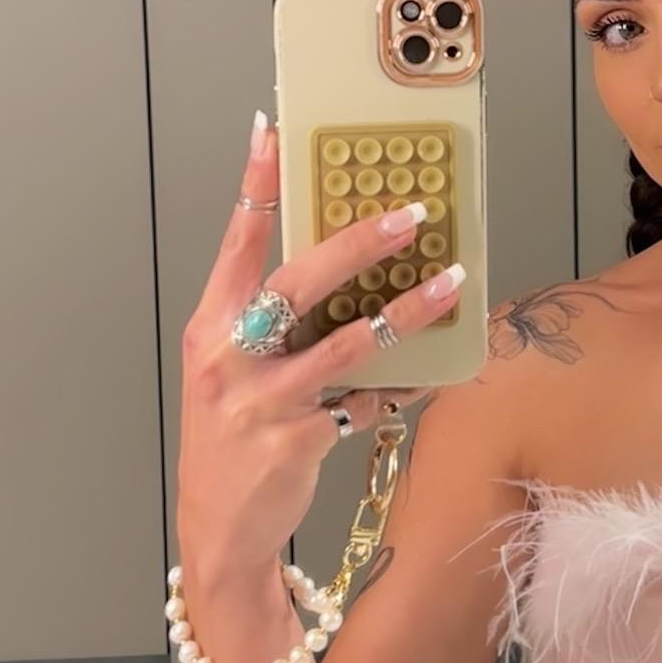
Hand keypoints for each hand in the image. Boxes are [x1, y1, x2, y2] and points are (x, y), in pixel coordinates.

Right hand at [174, 112, 463, 579]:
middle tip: (408, 214)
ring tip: (450, 283)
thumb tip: (342, 268)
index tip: (271, 131)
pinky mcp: (299, 441)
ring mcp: (264, 402)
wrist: (219, 531)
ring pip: (347, 343)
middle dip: (357, 243)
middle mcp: (230, 358)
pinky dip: (406, 384)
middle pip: (298, 282)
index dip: (254, 185)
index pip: (235, 242)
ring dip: (405, 312)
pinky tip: (439, 367)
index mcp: (211, 328)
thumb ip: (270, 323)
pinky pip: (369, 402)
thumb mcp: (231, 372)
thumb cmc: (232, 439)